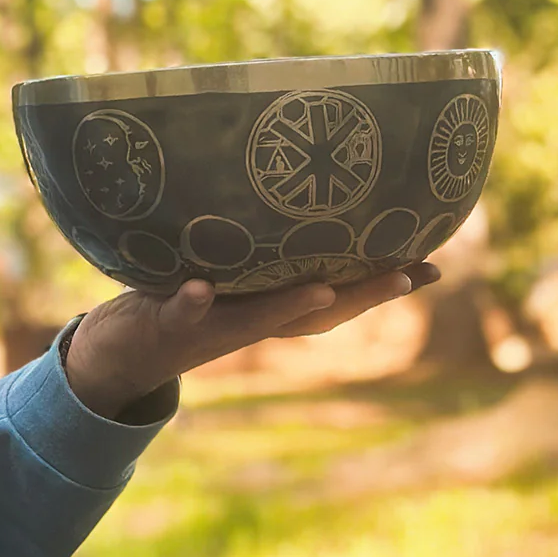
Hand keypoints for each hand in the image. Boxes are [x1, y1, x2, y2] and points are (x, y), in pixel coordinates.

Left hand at [65, 262, 438, 419]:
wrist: (123, 353)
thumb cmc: (185, 300)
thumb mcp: (230, 274)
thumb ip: (263, 249)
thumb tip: (301, 203)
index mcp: (272, 306)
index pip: (340, 293)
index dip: (386, 282)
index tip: (434, 267)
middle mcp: (252, 322)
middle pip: (317, 313)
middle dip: (364, 294)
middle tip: (411, 275)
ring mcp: (213, 326)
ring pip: (258, 318)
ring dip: (290, 307)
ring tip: (324, 291)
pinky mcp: (168, 323)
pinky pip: (181, 312)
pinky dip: (193, 303)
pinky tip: (201, 287)